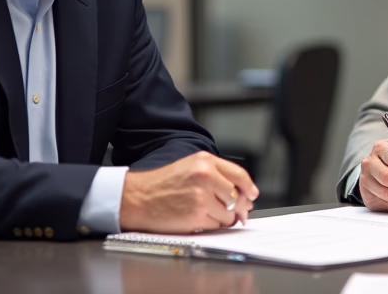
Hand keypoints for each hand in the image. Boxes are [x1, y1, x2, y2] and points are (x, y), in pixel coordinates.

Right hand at [119, 151, 258, 232]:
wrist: (135, 197)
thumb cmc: (159, 183)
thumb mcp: (188, 166)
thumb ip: (214, 174)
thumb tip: (240, 193)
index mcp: (205, 161)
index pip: (239, 175)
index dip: (249, 188)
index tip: (253, 195)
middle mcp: (206, 176)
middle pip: (238, 197)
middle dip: (240, 208)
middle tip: (239, 214)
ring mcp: (201, 196)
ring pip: (229, 214)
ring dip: (224, 218)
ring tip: (209, 214)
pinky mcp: (195, 216)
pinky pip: (216, 225)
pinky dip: (212, 225)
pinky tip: (199, 220)